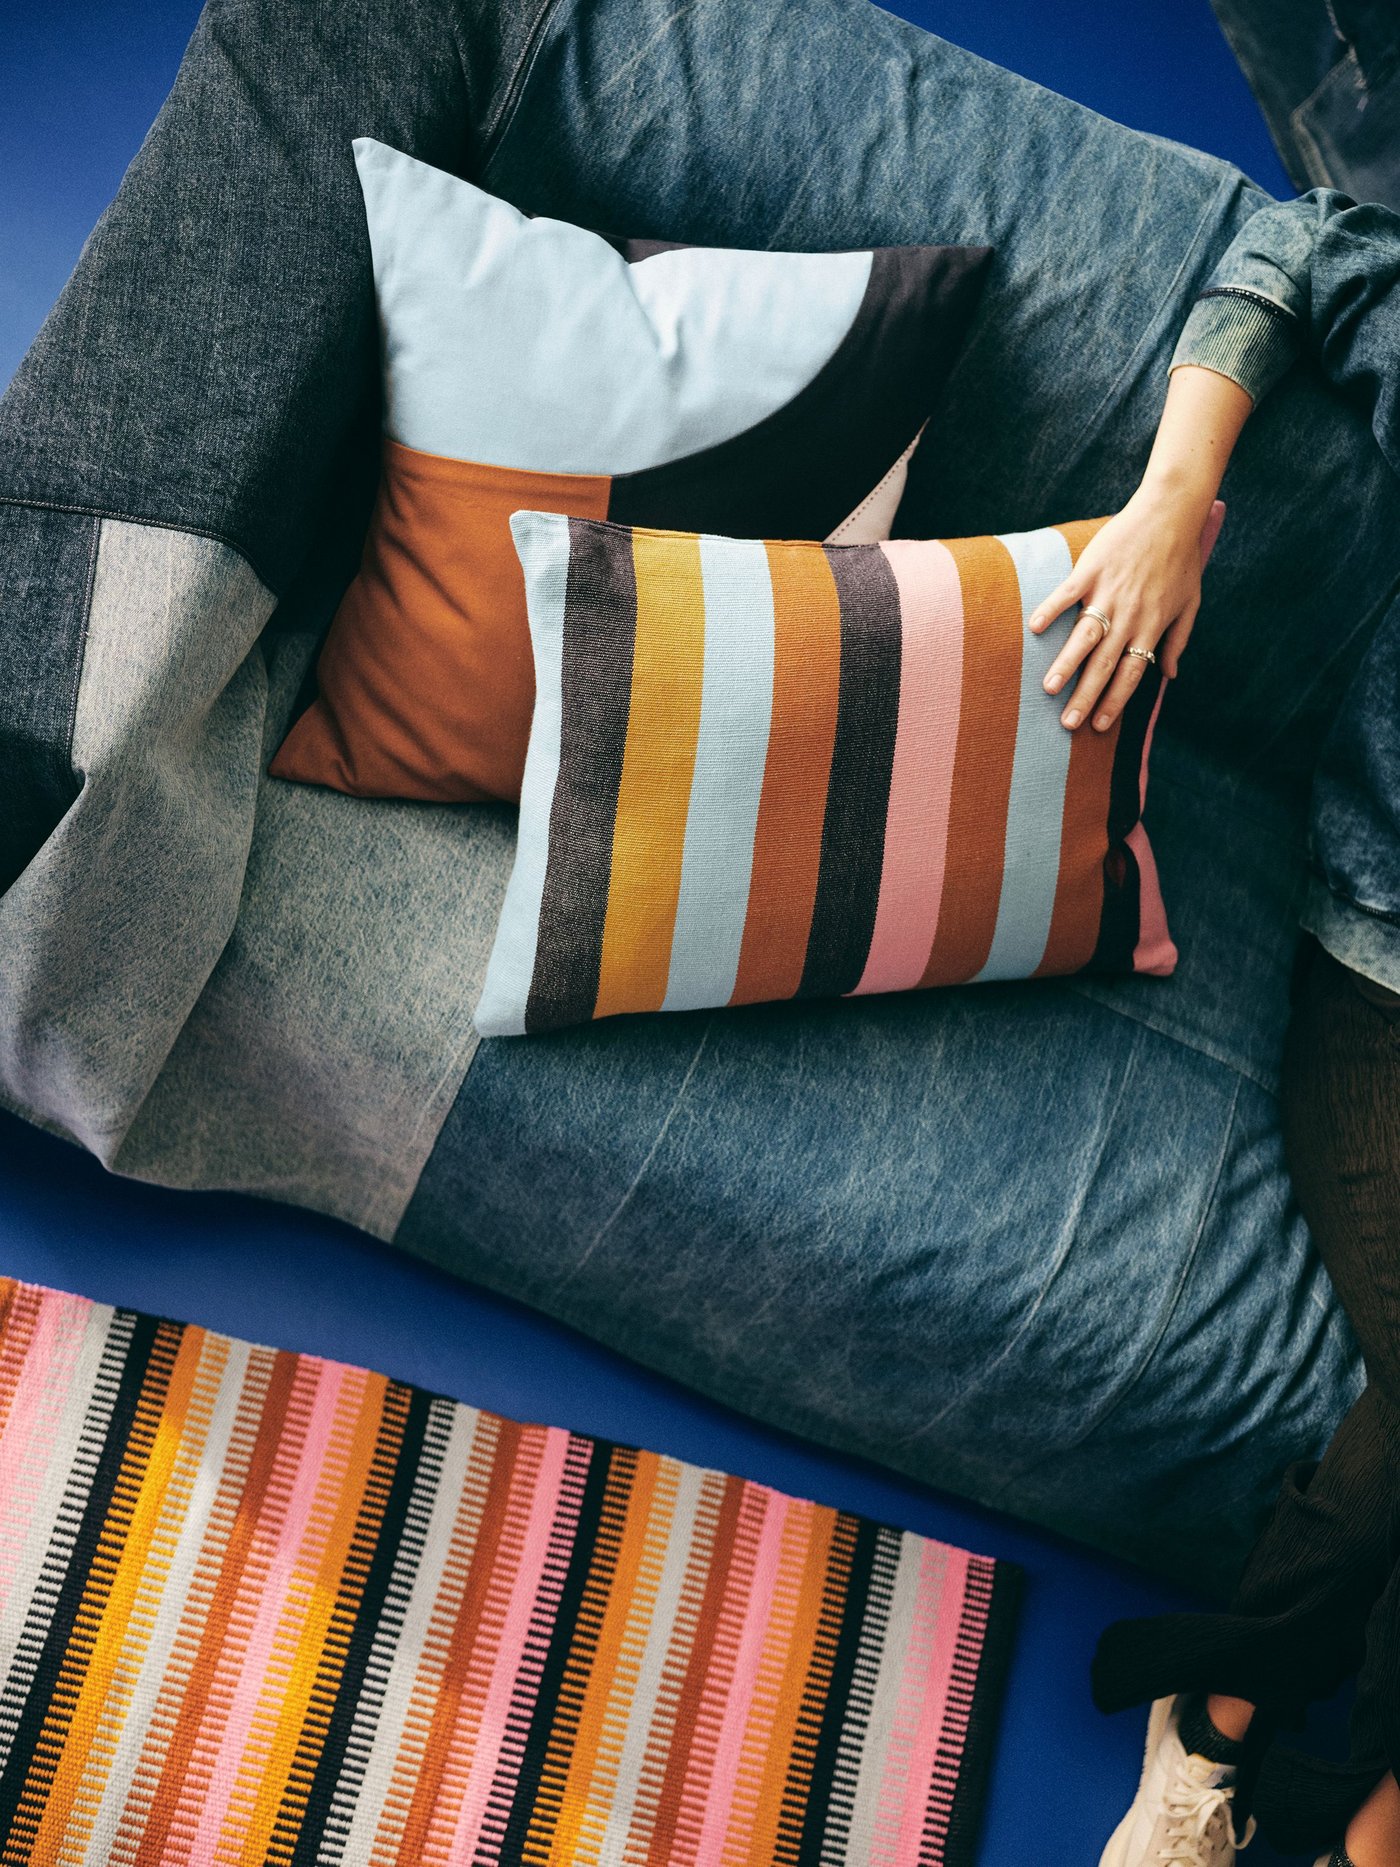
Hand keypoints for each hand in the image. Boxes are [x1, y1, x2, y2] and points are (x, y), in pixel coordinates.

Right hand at [1027, 486, 1225, 731]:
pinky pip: (1068, 594)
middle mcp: (1130, 614)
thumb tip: (1171, 676)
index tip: (1098, 725)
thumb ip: (1179, 640)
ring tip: (1049, 688)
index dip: (1115, 701)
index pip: (1131, 673)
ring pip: (1085, 636)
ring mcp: (1108, 592)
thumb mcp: (1191, 602)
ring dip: (1066, 664)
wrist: (1171, 512)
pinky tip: (1034, 629)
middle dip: (1086, 696)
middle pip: (1105, 664)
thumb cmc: (1182, 558)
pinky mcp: (1091, 569)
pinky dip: (1051, 610)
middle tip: (1068, 723)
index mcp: (1152, 625)